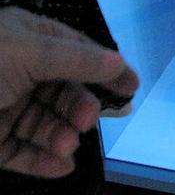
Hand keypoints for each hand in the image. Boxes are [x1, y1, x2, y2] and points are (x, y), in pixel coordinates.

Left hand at [0, 7, 138, 177]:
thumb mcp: (30, 51)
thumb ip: (76, 58)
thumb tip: (117, 62)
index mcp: (27, 38)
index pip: (76, 50)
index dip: (105, 67)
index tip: (131, 86)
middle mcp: (17, 70)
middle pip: (63, 89)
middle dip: (79, 105)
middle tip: (90, 120)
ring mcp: (2, 107)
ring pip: (44, 123)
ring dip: (61, 134)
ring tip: (68, 145)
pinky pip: (21, 151)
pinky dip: (42, 160)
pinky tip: (60, 165)